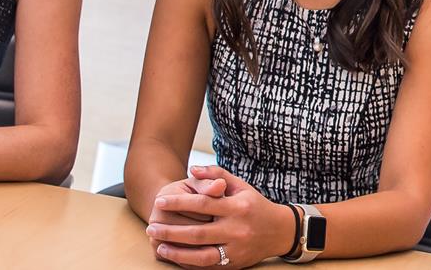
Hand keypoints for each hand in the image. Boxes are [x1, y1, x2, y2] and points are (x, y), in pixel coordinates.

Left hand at [146, 165, 297, 268]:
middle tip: (151, 228)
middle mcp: (237, 230)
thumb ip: (216, 175)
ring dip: (177, 252)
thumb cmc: (255, 205)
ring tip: (159, 246)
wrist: (280, 231)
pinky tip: (175, 258)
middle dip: (171, 231)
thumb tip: (192, 170)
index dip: (179, 202)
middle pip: (197, 232)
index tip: (160, 201)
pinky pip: (207, 266)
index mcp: (237, 207)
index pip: (203, 203)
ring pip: (201, 255)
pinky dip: (189, 263)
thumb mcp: (240, 186)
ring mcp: (236, 249)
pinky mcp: (234, 264)